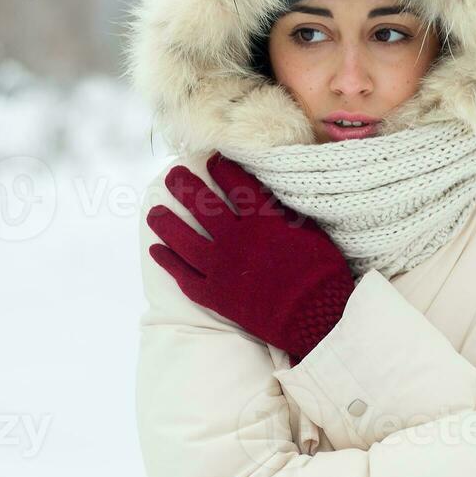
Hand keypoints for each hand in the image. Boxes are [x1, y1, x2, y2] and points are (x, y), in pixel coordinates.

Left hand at [146, 152, 356, 363]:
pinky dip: (168, 262)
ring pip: (182, 238)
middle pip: (201, 204)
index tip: (212, 159)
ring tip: (154, 212)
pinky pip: (183, 275)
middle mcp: (235, 239)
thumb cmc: (321, 273)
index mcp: (261, 219)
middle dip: (184, 185)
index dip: (221, 167)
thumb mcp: (310, 232)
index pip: (235, 182)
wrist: (314, 317)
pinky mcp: (213, 294)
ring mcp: (220, 267)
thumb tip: (267, 195)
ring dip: (165, 222)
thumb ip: (282, 212)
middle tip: (173, 174)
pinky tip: (157, 250)